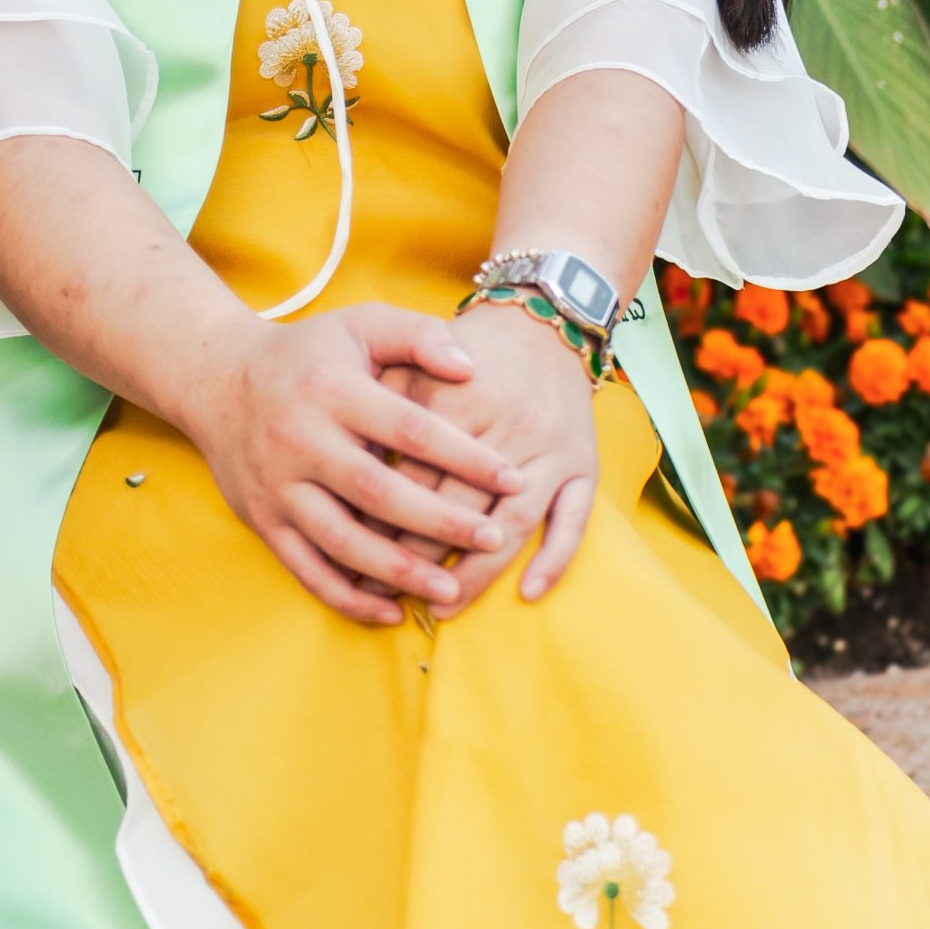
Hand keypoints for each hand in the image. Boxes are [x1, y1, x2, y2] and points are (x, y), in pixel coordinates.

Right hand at [180, 304, 525, 625]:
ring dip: (399, 571)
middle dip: (440, 521)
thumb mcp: (360, 324)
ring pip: (343, 540)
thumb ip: (418, 336)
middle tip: (492, 538)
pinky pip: (307, 569)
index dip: (463, 456)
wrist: (218, 379)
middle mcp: (301, 439)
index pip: (409, 427)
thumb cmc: (309, 353)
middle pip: (378, 492)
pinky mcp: (262, 520)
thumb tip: (471, 368)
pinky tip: (390, 612)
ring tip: (451, 588)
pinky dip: (348, 596)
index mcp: (332, 389)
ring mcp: (278, 485)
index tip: (512, 477)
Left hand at [382, 302, 600, 614]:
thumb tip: (346, 458)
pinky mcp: (583, 462)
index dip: (378, 520)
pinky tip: (527, 593)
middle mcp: (504, 426)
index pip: (411, 475)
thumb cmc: (466, 347)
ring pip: (511, 523)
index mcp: (453, 400)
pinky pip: (573, 518)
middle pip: (456, 508)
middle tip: (385, 593)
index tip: (351, 554)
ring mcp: (548, 448)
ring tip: (442, 608)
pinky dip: (554, 558)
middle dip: (417, 558)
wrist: (543, 320)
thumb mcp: (413, 353)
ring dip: (477, 573)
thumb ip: (379, 396)